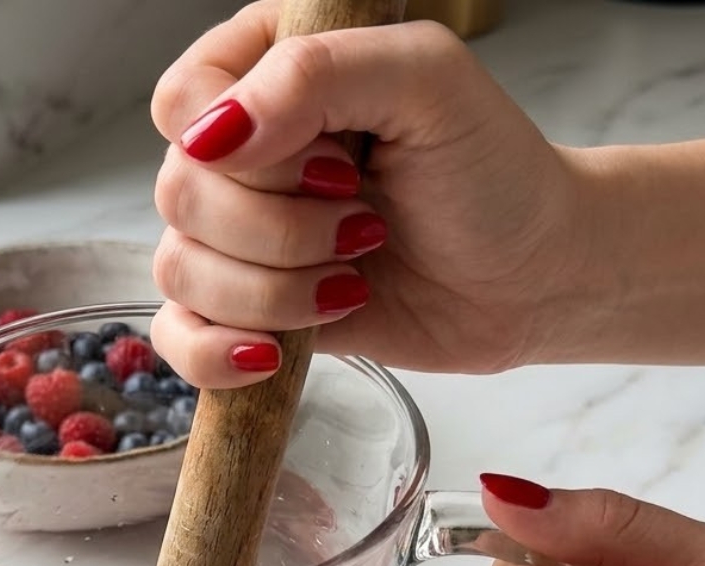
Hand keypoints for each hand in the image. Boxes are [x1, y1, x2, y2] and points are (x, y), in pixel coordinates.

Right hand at [148, 1, 584, 386]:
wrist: (528, 279)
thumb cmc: (492, 175)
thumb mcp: (428, 82)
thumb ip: (318, 74)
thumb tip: (215, 137)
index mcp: (269, 72)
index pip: (181, 103)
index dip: (247, 148)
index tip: (338, 163)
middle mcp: (241, 155)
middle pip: (178, 194)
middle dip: (277, 228)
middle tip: (363, 224)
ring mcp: (236, 239)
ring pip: (178, 270)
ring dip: (272, 291)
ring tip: (351, 278)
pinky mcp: (242, 312)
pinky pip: (176, 338)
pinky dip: (215, 353)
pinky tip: (272, 352)